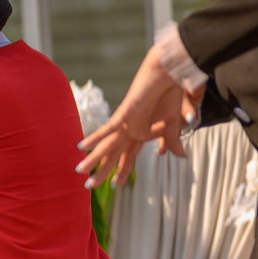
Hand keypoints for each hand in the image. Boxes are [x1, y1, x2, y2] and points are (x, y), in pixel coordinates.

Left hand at [75, 49, 188, 185]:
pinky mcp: (125, 112)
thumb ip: (173, 140)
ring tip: (79, 171)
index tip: (115, 186)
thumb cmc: (171, 92)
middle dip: (102, 171)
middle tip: (88, 186)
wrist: (169, 71)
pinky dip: (95, 137)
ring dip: (93, 158)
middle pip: (113, 154)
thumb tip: (178, 157)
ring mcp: (126, 121)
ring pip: (107, 144)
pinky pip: (108, 128)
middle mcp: (131, 128)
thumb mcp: (174, 122)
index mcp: (141, 131)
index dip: (122, 171)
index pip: (129, 156)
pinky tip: (81, 146)